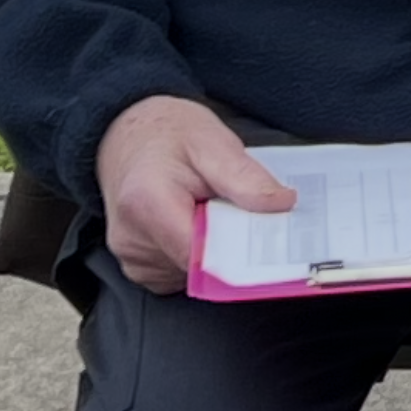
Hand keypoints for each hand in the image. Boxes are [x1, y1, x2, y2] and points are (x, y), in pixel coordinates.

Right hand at [95, 95, 295, 293]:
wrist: (129, 139)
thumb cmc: (167, 135)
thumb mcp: (211, 141)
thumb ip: (244, 176)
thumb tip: (281, 205)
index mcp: (147, 204)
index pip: (204, 256)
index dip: (241, 252)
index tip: (267, 240)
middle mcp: (132, 238)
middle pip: (201, 268)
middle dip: (228, 247)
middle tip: (233, 212)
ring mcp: (132, 258)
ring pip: (195, 274)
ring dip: (212, 250)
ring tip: (207, 212)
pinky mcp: (139, 268)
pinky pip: (181, 275)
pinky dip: (196, 256)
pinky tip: (192, 225)